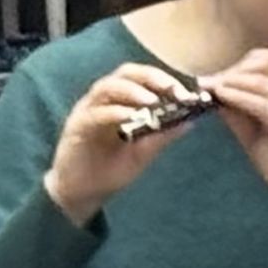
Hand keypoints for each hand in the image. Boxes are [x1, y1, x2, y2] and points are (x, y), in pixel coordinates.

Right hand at [42, 63, 203, 224]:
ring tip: (153, 101)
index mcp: (119, 101)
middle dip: (152, 78)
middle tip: (173, 90)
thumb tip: (190, 122)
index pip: (142, 78)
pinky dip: (115, 113)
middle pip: (126, 74)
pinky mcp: (77, 127)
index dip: (163, 80)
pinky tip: (132, 118)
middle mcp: (103, 100)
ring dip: (132, 91)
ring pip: (108, 87)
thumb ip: (162, 136)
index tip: (185, 93)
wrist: (81, 194)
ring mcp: (87, 111)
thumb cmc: (109, 170)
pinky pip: (96, 114)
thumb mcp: (142, 152)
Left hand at [202, 48, 267, 239]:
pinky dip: (241, 96)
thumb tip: (219, 102)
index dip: (236, 66)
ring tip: (213, 86)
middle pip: (264, 61)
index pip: (264, 64)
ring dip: (235, 77)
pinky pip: (264, 104)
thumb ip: (242, 123)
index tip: (208, 79)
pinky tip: (222, 94)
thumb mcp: (257, 144)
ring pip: (265, 75)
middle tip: (207, 82)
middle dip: (233, 68)